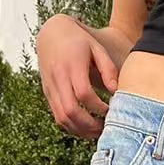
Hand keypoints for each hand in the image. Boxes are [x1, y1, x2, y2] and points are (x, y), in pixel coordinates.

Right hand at [36, 14, 119, 138]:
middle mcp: (58, 77)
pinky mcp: (47, 94)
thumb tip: (115, 92)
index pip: (84, 93)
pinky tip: (86, 128)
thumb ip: (108, 69)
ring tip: (98, 131)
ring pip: (62, 118)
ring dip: (81, 130)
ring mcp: (50, 87)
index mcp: (71, 65)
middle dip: (90, 125)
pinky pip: (58, 117)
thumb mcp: (97, 49)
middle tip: (106, 128)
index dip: (98, 107)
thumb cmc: (80, 42)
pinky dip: (73, 127)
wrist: (52, 33)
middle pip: (71, 110)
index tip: (111, 110)